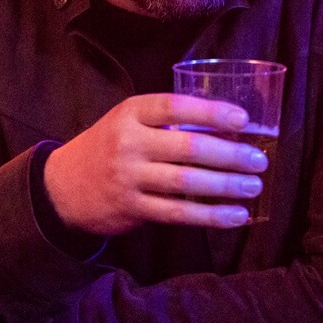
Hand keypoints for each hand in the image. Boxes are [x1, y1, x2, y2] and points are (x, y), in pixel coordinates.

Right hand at [42, 94, 268, 235]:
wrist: (63, 187)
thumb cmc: (109, 147)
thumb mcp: (128, 122)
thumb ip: (166, 122)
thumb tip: (227, 130)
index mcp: (130, 113)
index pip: (175, 107)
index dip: (211, 112)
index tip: (243, 120)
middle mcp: (129, 143)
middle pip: (188, 147)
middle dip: (230, 154)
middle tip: (259, 160)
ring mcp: (129, 177)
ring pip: (187, 182)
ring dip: (226, 185)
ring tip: (254, 186)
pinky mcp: (132, 208)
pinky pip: (178, 212)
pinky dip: (210, 215)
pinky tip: (235, 215)